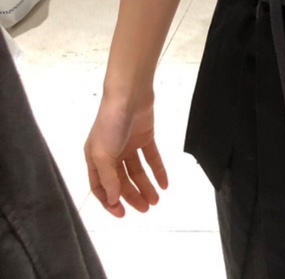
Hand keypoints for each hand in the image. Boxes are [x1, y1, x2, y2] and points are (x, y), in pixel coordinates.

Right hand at [84, 92, 167, 216]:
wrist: (130, 94)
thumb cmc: (111, 124)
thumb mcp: (103, 154)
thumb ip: (109, 178)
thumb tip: (112, 200)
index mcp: (95, 159)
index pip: (101, 187)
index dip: (110, 201)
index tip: (122, 214)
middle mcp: (111, 154)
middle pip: (122, 181)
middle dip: (132, 196)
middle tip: (146, 209)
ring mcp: (129, 145)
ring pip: (137, 171)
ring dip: (146, 186)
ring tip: (156, 201)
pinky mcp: (145, 136)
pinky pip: (152, 158)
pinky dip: (158, 170)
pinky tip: (165, 184)